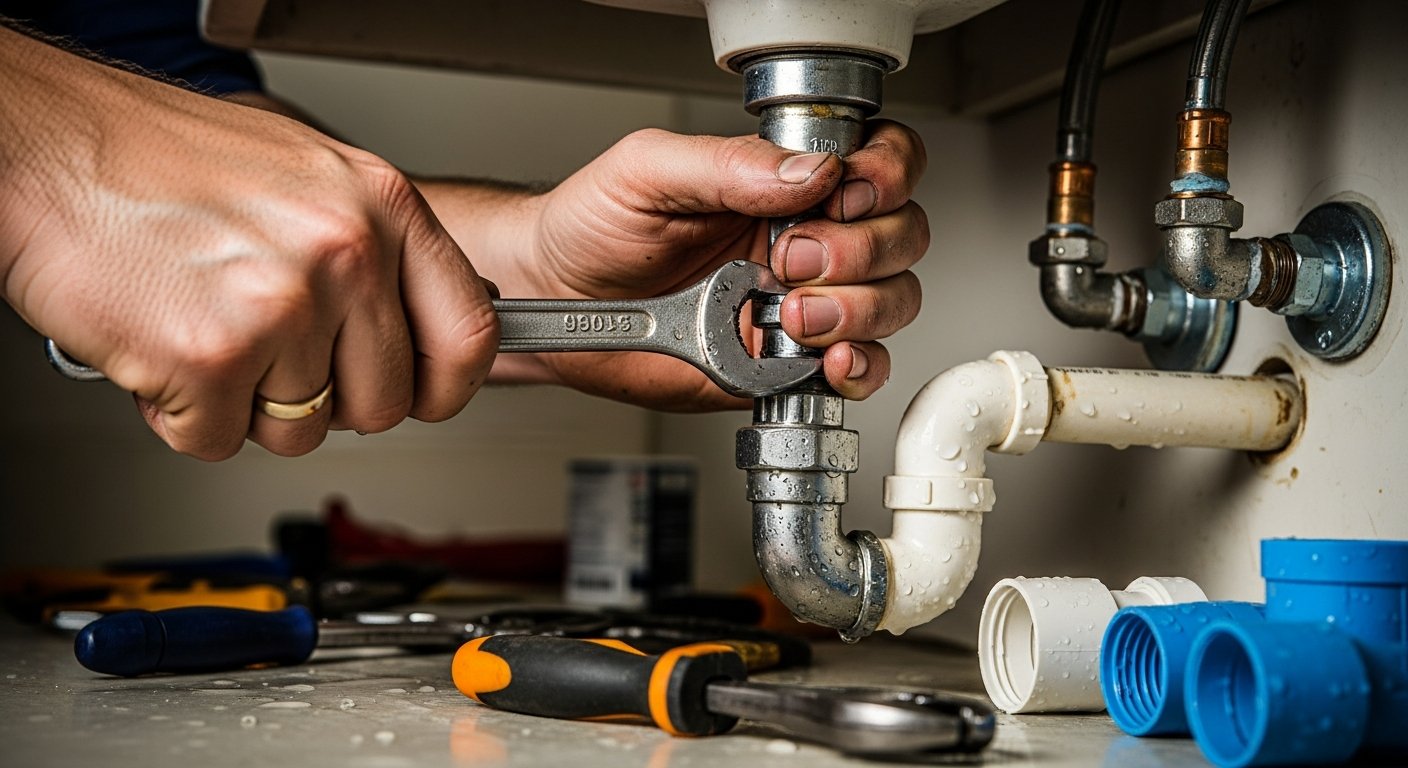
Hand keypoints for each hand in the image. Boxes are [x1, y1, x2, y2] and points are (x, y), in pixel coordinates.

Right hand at [1, 29, 498, 459]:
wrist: (46, 145)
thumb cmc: (159, 159)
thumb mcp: (307, 177)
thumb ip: (373, 249)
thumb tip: (415, 320)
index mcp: (381, 205)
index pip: (468, 334)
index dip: (444, 386)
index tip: (422, 396)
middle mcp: (346, 253)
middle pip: (382, 403)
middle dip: (323, 401)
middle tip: (270, 356)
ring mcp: (283, 307)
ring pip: (299, 431)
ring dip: (245, 403)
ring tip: (203, 327)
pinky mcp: (211, 357)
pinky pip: (220, 440)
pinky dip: (182, 413)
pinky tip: (162, 345)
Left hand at [499, 124, 927, 409]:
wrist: (556, 297)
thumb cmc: (593, 226)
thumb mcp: (648, 171)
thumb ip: (728, 165)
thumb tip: (810, 171)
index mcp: (782, 185)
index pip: (881, 163)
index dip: (884, 175)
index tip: (844, 194)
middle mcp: (804, 240)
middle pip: (900, 235)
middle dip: (860, 250)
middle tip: (790, 258)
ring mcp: (801, 304)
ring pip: (891, 301)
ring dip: (858, 309)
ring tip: (791, 313)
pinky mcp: (785, 364)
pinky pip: (858, 370)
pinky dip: (859, 368)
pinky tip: (827, 359)